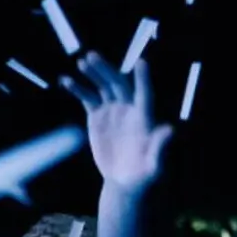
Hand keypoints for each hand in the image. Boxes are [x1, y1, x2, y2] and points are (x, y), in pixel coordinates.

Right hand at [60, 53, 172, 193]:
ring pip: (102, 86)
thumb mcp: (154, 165)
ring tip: (81, 62)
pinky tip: (66, 81)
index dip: (142, 79)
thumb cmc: (143, 174)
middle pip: (118, 83)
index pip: (144, 93)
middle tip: (92, 57)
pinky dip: (78, 89)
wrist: (124, 178)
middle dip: (106, 69)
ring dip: (92, 73)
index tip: (141, 62)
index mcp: (144, 116)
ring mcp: (112, 109)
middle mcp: (128, 108)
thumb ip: (160, 147)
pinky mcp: (97, 116)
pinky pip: (88, 98)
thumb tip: (170, 129)